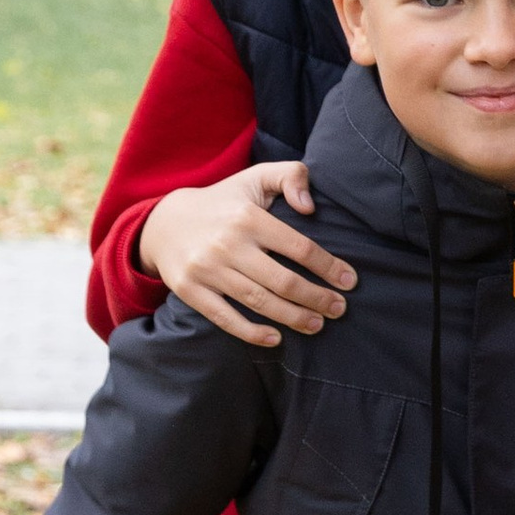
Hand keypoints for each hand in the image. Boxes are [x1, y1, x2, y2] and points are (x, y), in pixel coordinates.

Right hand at [140, 162, 352, 349]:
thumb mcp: (256, 177)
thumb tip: (310, 207)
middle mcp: (228, 244)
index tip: (350, 281)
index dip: (328, 267)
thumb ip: (291, 176)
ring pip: (259, 301)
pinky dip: (251, 332)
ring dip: (293, 318)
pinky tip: (276, 339)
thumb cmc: (224, 202)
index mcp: (249, 217)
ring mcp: (206, 269)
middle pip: (283, 280)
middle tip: (339, 309)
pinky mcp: (190, 290)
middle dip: (317, 298)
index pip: (299, 247)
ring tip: (317, 324)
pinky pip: (224, 317)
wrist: (164, 222)